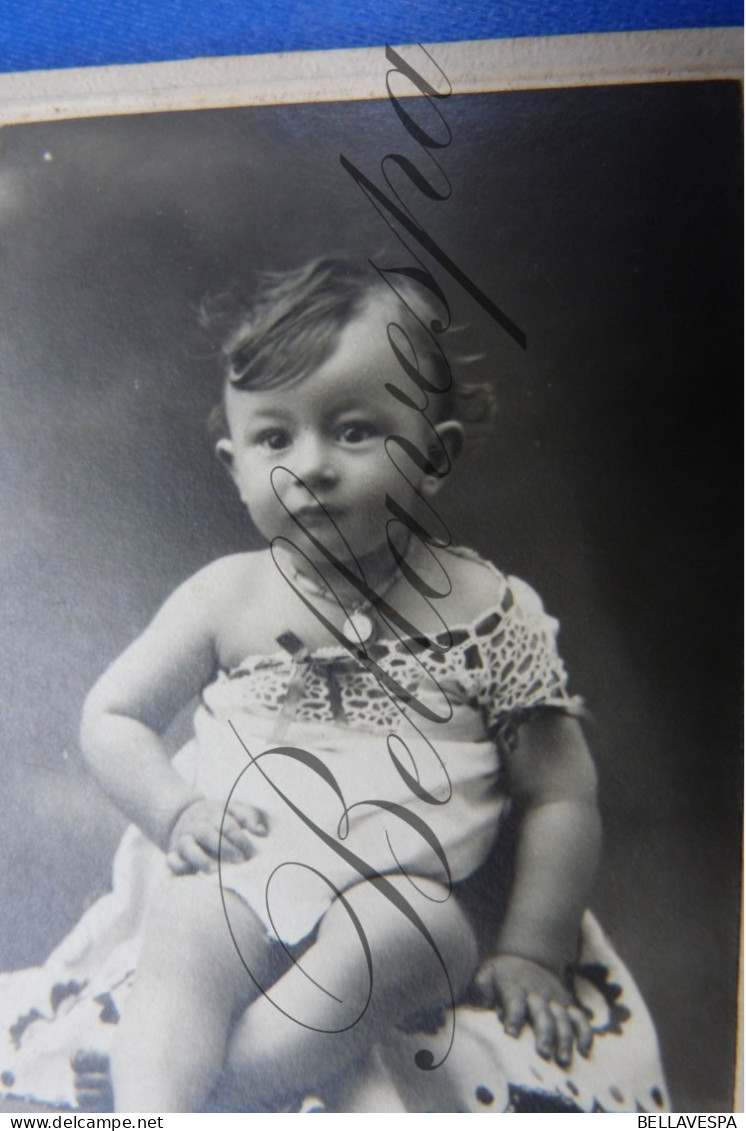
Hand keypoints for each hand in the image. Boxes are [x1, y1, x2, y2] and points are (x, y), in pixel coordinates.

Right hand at [166, 798, 267, 874]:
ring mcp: (185, 838)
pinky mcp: (174, 853)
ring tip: (216, 872)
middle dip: (225, 848)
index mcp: (215, 814)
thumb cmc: (218, 817)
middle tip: (241, 862)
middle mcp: (199, 825)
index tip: (254, 854)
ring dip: (202, 859)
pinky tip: (185, 871)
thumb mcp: (232, 809)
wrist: (183, 814)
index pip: (229, 825)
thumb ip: (248, 817)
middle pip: (210, 834)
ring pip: (189, 847)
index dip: (242, 839)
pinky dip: (175, 864)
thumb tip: (262, 832)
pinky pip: (170, 859)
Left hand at [468, 953, 591, 1066]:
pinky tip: (584, 1051)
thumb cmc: (501, 975)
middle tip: (544, 1054)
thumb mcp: (486, 974)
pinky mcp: (567, 1005)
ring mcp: (554, 999)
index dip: (513, 1017)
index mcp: (514, 988)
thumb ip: (481, 988)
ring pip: (563, 1018)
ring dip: (565, 1039)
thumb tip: (481, 1003)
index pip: (514, 1002)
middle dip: (544, 1033)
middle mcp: (537, 994)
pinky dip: (585, 1033)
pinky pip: (579, 1018)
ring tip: (563, 1060)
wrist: (527, 959)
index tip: (511, 1034)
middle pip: (542, 1014)